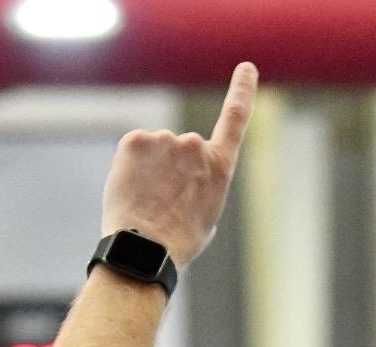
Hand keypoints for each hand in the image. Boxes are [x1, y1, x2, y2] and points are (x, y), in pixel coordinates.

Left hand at [100, 62, 256, 269]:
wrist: (147, 249)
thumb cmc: (178, 242)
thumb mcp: (206, 216)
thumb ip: (201, 185)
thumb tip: (185, 179)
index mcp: (219, 165)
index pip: (235, 118)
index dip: (242, 90)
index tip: (246, 67)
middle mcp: (195, 145)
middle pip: (180, 149)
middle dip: (170, 170)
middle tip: (163, 203)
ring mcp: (164, 139)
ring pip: (154, 151)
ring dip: (149, 171)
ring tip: (147, 202)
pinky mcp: (134, 141)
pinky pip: (133, 150)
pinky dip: (130, 168)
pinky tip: (133, 191)